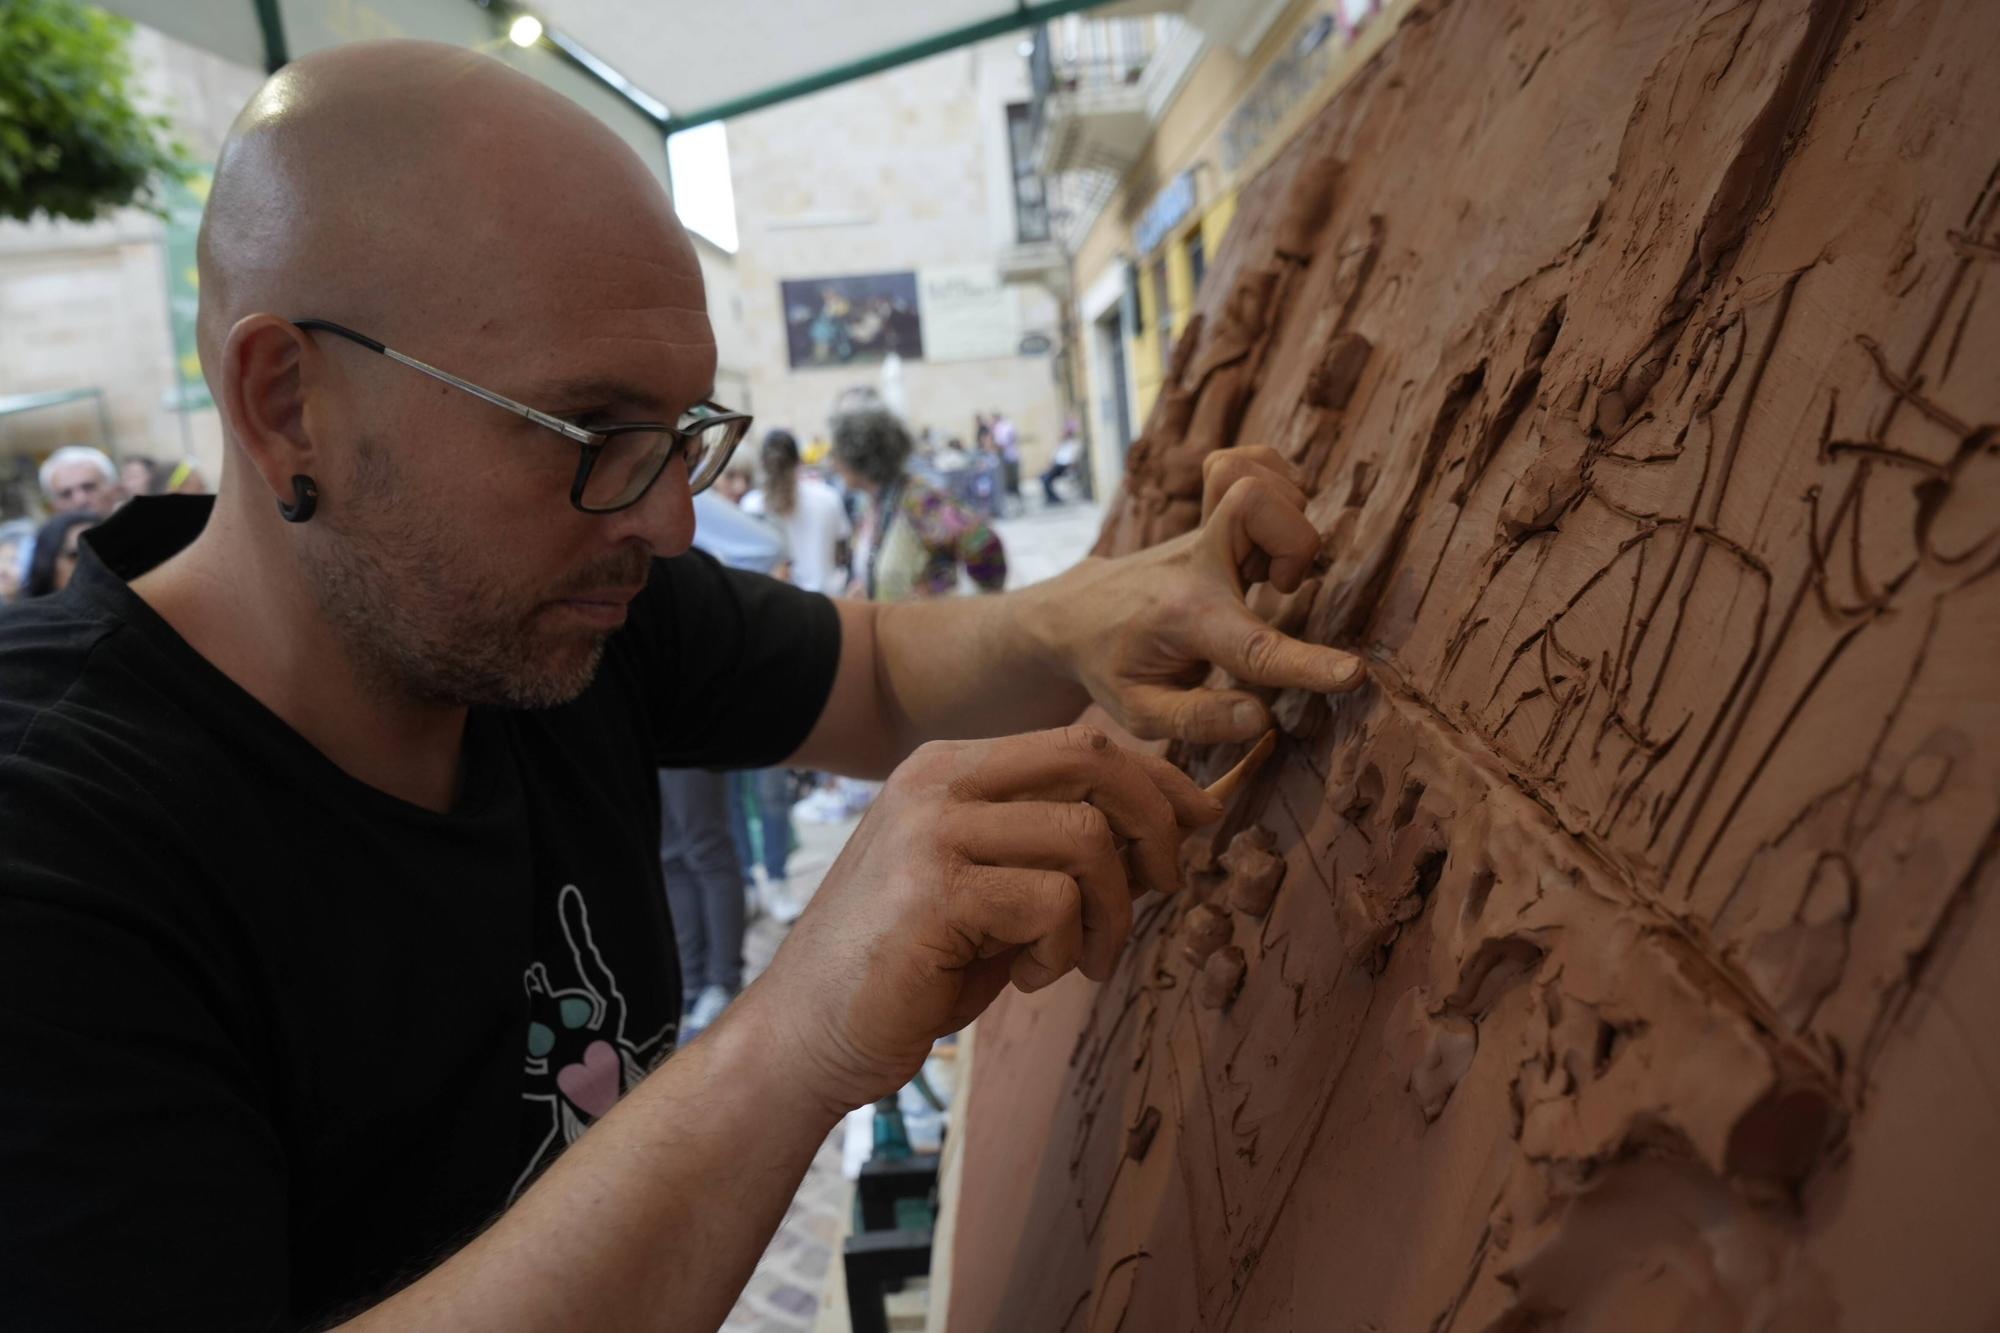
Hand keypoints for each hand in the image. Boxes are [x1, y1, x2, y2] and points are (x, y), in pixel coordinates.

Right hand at [740, 725, 1219, 1115]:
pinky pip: (1055, 903)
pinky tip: (1021, 978)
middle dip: (1153, 825)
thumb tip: (1168, 829)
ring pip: (1086, 838)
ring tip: (1073, 960)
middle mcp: (936, 782)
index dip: (1155, 779)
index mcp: (947, 768)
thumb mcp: (991, 888)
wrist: (807, 1036)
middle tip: (1164, 889)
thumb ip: (1056, 849)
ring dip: (1108, 914)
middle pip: (1091, 762)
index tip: (1198, 821)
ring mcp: (930, 832)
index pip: (1079, 742)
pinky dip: (1063, 952)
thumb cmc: (911, 968)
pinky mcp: (934, 893)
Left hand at [1037, 445, 1364, 742]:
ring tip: (1267, 568)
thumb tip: (1262, 718)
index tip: (1352, 674)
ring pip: (1258, 479)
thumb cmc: (1110, 667)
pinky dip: (1276, 484)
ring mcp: (1203, 532)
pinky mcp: (1211, 517)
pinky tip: (1269, 531)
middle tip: (1277, 587)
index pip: (1253, 645)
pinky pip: (1251, 464)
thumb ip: (1198, 720)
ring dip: (1285, 517)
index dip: (1306, 664)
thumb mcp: (1137, 713)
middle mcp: (1197, 563)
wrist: (1075, 614)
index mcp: (1185, 621)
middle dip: (1294, 543)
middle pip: (1255, 502)